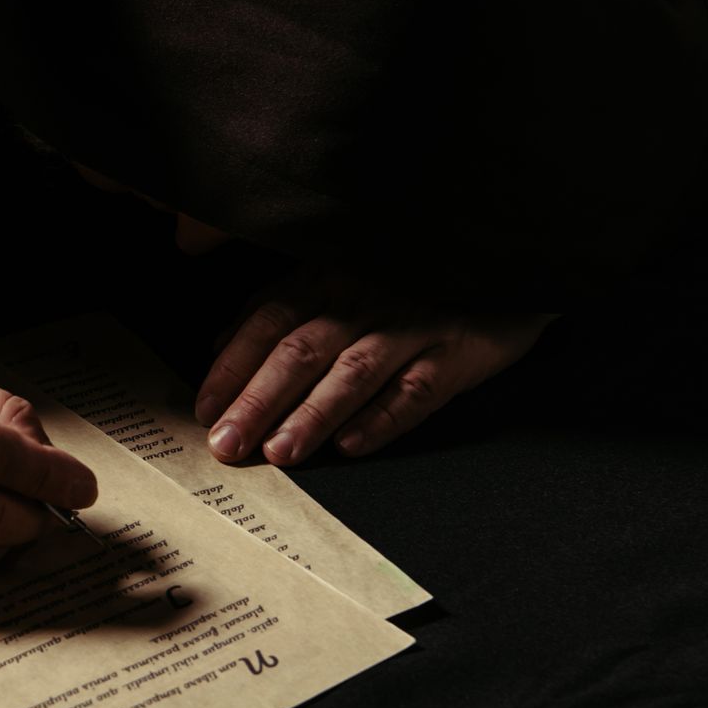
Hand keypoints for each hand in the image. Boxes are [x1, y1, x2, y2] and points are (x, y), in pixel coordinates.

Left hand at [194, 273, 554, 463]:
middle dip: (259, 400)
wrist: (502, 256)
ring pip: (354, 372)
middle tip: (227, 445)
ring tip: (281, 452)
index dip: (233, 367)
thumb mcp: (338, 270)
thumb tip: (220, 345)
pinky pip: (417, 389)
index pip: (268, 320)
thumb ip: (278, 304)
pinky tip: (353, 445)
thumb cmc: (408, 272)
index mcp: (328, 277)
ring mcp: (413, 325)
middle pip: (301, 350)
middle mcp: (365, 299)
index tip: (204, 410)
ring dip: (314, 414)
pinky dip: (383, 418)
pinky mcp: (458, 351)